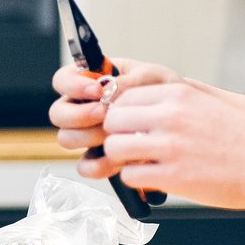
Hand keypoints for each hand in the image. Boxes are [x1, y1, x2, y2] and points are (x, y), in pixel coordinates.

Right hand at [49, 56, 179, 159]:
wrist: (187, 123)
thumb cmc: (165, 93)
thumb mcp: (151, 78)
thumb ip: (127, 81)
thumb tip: (105, 89)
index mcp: (91, 82)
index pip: (62, 80)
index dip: (72, 85)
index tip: (96, 90)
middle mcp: (83, 108)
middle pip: (57, 113)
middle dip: (79, 114)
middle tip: (104, 114)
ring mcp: (88, 134)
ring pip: (66, 138)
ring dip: (88, 137)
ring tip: (116, 135)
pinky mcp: (99, 158)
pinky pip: (84, 166)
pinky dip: (98, 164)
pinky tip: (118, 159)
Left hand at [94, 82, 244, 208]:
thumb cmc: (241, 140)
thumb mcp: (203, 105)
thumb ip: (169, 104)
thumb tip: (132, 109)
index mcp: (178, 95)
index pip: (123, 96)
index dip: (121, 114)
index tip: (127, 126)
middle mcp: (170, 115)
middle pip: (112, 120)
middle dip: (117, 135)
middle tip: (130, 147)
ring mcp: (170, 145)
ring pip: (115, 147)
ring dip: (123, 158)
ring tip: (140, 163)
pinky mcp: (172, 175)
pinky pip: (129, 175)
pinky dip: (136, 179)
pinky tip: (153, 177)